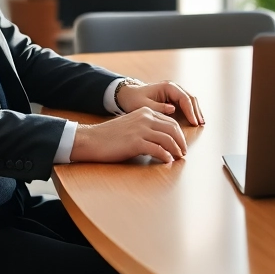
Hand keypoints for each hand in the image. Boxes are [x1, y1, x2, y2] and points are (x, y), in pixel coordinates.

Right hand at [71, 107, 187, 163]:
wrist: (91, 140)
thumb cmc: (110, 136)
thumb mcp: (132, 125)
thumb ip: (147, 128)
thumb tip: (162, 140)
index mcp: (145, 112)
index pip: (170, 121)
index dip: (179, 134)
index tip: (181, 144)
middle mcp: (145, 118)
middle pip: (173, 129)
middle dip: (181, 142)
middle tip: (183, 153)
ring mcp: (141, 129)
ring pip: (167, 139)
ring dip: (175, 150)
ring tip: (177, 158)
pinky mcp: (135, 142)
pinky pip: (157, 149)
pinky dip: (165, 156)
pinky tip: (167, 161)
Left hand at [117, 80, 204, 126]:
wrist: (129, 95)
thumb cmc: (135, 99)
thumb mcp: (144, 105)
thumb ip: (158, 107)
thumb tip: (173, 108)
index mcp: (168, 87)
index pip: (184, 98)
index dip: (190, 111)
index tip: (194, 123)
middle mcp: (173, 87)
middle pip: (190, 98)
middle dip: (196, 111)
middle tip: (201, 124)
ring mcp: (174, 91)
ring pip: (190, 100)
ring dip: (196, 111)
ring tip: (200, 123)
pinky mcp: (173, 97)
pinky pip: (186, 103)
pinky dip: (191, 111)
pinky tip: (193, 119)